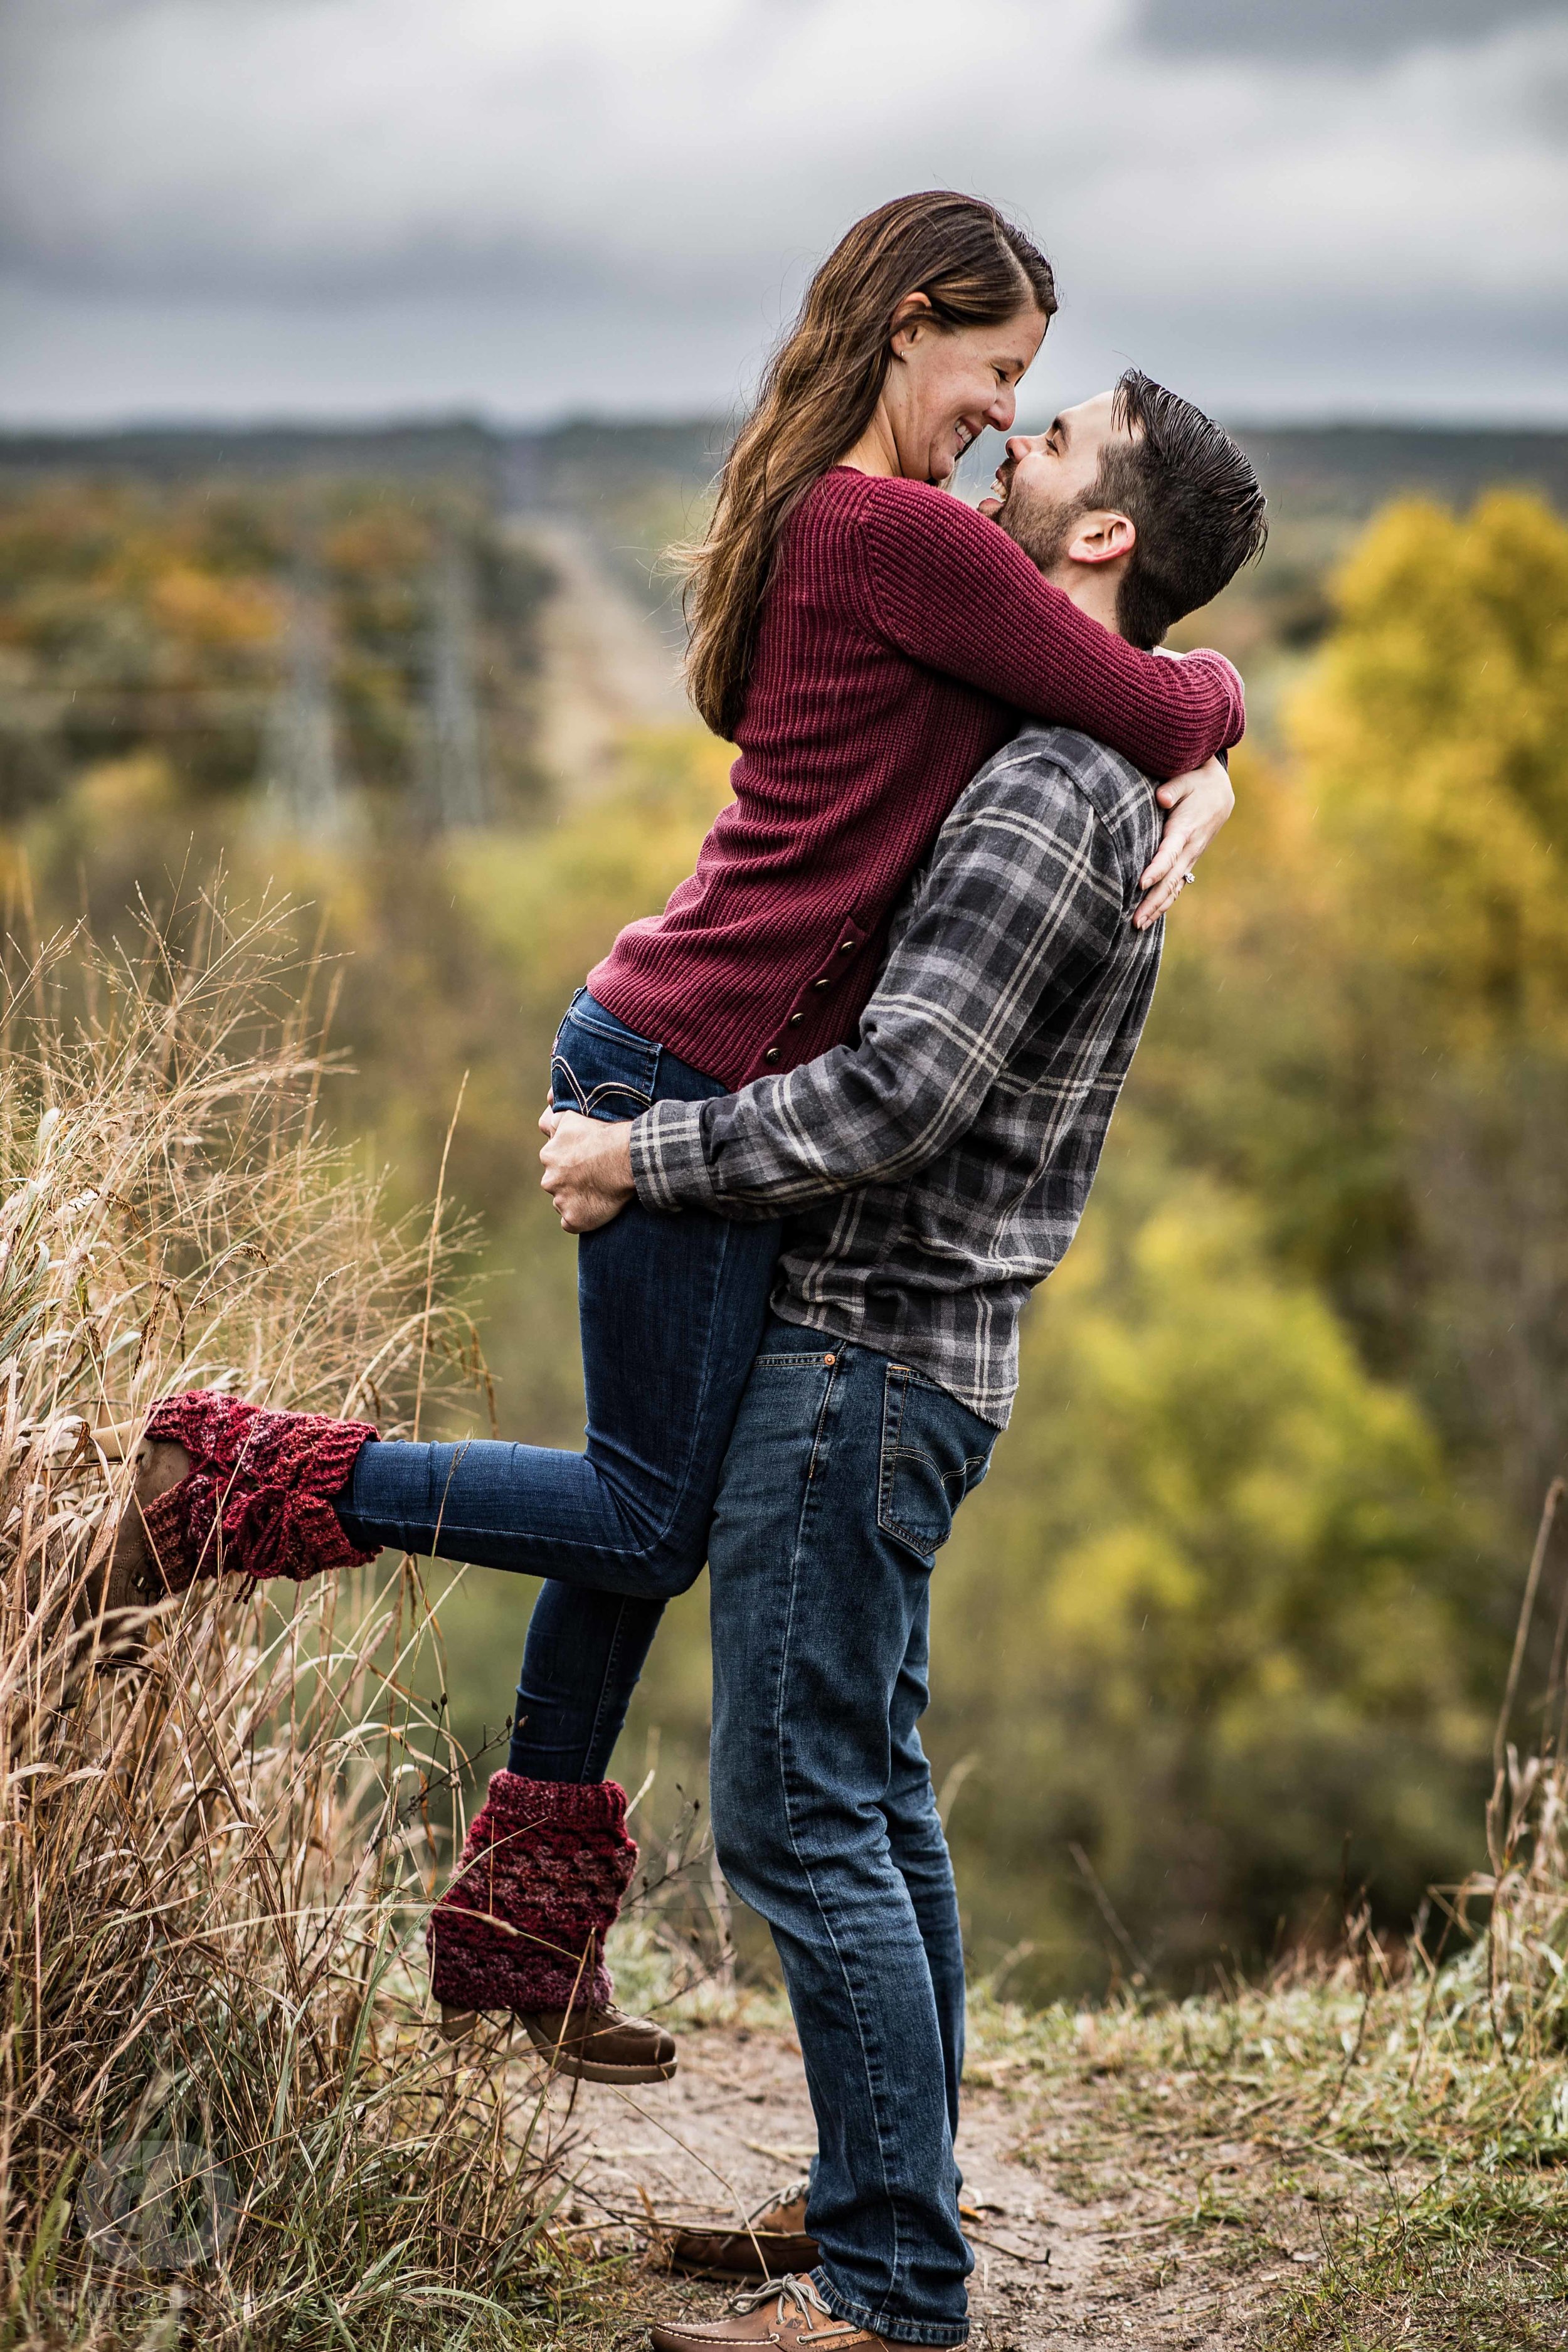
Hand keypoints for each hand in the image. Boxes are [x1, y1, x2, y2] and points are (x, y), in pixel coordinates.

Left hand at [539, 1109, 636, 1232]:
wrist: (628, 1157)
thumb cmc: (605, 1134)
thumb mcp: (573, 1116)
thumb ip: (554, 1116)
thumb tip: (546, 1099)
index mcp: (548, 1155)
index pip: (553, 1162)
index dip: (571, 1163)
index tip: (587, 1161)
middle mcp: (549, 1180)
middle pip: (557, 1184)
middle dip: (571, 1182)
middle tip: (596, 1177)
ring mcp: (561, 1201)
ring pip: (563, 1203)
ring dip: (577, 1200)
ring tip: (600, 1192)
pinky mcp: (574, 1219)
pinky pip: (572, 1223)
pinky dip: (582, 1218)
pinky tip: (597, 1208)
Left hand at [1134, 755, 1234, 929]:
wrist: (1220, 792)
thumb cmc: (1197, 783)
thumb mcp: (1187, 779)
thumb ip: (1173, 788)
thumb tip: (1162, 798)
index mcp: (1185, 829)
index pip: (1169, 853)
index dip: (1156, 869)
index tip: (1141, 884)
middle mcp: (1189, 848)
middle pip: (1170, 880)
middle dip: (1152, 901)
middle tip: (1135, 921)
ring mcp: (1191, 858)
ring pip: (1174, 887)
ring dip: (1157, 908)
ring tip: (1138, 926)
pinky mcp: (1189, 861)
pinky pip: (1177, 885)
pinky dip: (1165, 902)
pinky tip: (1151, 917)